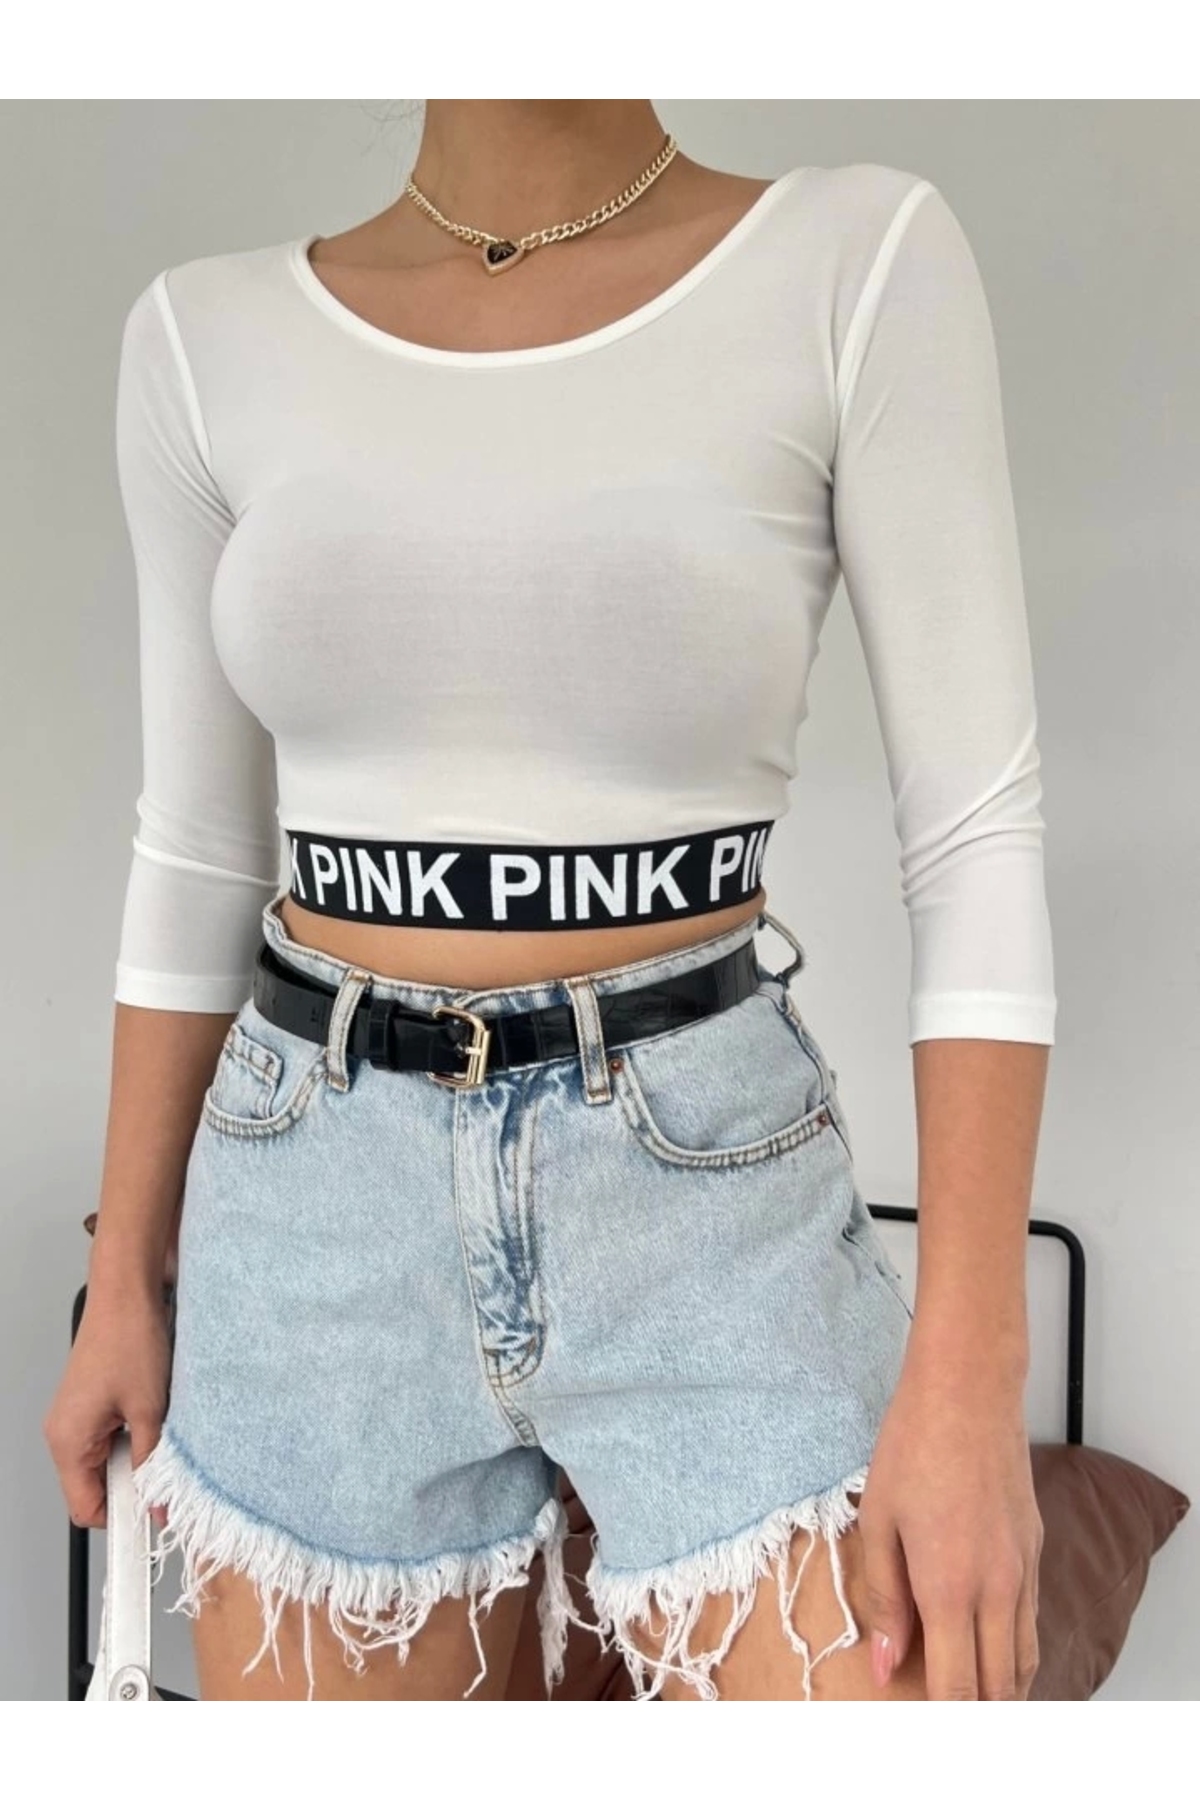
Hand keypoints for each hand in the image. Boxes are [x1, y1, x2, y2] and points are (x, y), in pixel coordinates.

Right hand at [43, 1282, 171, 1530]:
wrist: (127, 1292)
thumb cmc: (130, 1338)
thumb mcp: (150, 1409)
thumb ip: (153, 1461)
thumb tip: (157, 1504)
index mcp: (68, 1441)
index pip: (85, 1509)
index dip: (119, 1518)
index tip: (151, 1520)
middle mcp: (64, 1432)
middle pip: (94, 1487)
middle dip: (131, 1486)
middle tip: (166, 1476)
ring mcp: (75, 1418)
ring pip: (105, 1462)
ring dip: (135, 1458)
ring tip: (160, 1436)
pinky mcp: (90, 1403)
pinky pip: (109, 1438)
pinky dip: (133, 1438)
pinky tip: (154, 1420)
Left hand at [856, 1360, 1042, 1699]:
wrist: (969, 1389)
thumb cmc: (913, 1445)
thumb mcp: (878, 1520)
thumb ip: (883, 1597)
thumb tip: (885, 1662)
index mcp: (950, 1588)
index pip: (957, 1687)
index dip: (942, 1717)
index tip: (919, 1720)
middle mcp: (997, 1589)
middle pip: (1000, 1687)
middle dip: (975, 1710)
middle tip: (942, 1710)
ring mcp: (1023, 1569)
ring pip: (1026, 1659)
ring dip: (1001, 1685)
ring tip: (967, 1689)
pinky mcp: (1036, 1547)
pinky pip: (1031, 1618)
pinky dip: (1015, 1646)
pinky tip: (988, 1637)